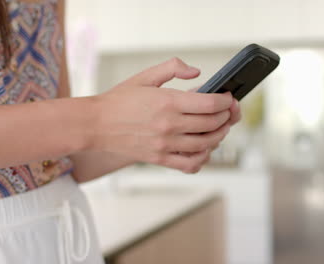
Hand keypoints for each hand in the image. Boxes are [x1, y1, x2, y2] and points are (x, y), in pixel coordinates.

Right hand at [89, 58, 233, 172]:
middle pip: (212, 124)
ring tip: (220, 128)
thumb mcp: (145, 76)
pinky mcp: (159, 158)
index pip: (210, 104)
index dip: (225, 101)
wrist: (95, 124)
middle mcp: (169, 124)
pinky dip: (203, 158)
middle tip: (227, 112)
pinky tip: (204, 149)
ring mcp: (164, 144)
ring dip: (219, 136)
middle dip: (226, 117)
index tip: (228, 98)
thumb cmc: (120, 100)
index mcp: (168, 101)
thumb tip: (197, 73)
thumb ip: (173, 68)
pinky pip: (189, 164)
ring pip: (205, 144)